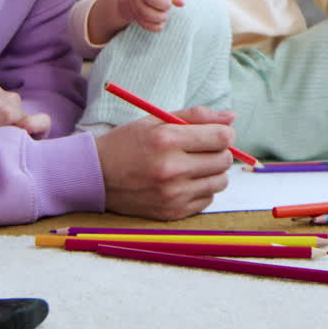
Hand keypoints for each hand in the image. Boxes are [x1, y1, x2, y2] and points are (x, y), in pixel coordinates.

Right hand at [94, 107, 236, 219]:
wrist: (95, 176)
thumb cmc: (127, 143)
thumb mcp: (155, 120)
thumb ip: (195, 116)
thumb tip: (231, 118)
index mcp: (167, 139)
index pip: (221, 137)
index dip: (225, 133)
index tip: (218, 134)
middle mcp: (171, 169)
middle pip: (224, 160)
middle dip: (220, 151)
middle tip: (204, 149)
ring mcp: (172, 194)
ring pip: (220, 182)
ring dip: (213, 172)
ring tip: (193, 166)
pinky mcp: (172, 212)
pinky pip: (207, 200)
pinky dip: (201, 190)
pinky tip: (184, 182)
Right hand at [116, 0, 183, 32]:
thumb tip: (182, 3)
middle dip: (163, 5)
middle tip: (169, 6)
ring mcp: (135, 3)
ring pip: (146, 13)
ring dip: (159, 17)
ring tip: (165, 16)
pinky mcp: (134, 16)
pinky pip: (145, 23)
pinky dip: (155, 26)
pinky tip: (160, 24)